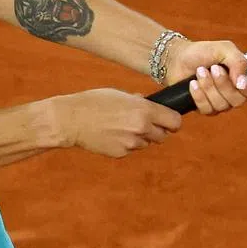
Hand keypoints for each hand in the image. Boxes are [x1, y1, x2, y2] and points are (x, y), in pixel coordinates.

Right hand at [51, 88, 182, 157]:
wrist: (71, 120)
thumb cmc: (94, 102)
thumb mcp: (119, 94)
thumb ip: (138, 101)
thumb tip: (150, 104)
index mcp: (144, 110)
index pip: (175, 122)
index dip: (172, 121)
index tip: (168, 120)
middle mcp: (141, 128)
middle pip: (163, 136)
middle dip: (157, 130)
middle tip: (144, 124)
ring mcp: (131, 143)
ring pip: (146, 143)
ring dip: (140, 137)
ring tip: (121, 127)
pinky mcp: (121, 153)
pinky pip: (131, 149)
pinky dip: (126, 144)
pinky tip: (112, 135)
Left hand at [163, 38, 246, 115]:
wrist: (178, 58)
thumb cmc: (203, 52)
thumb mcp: (224, 49)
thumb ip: (238, 62)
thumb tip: (243, 82)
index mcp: (244, 77)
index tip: (238, 82)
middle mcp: (235, 92)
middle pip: (238, 100)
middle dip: (223, 84)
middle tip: (213, 68)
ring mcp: (220, 102)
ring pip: (222, 106)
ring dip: (209, 87)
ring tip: (199, 72)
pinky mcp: (205, 108)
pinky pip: (207, 109)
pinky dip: (199, 95)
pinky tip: (192, 83)